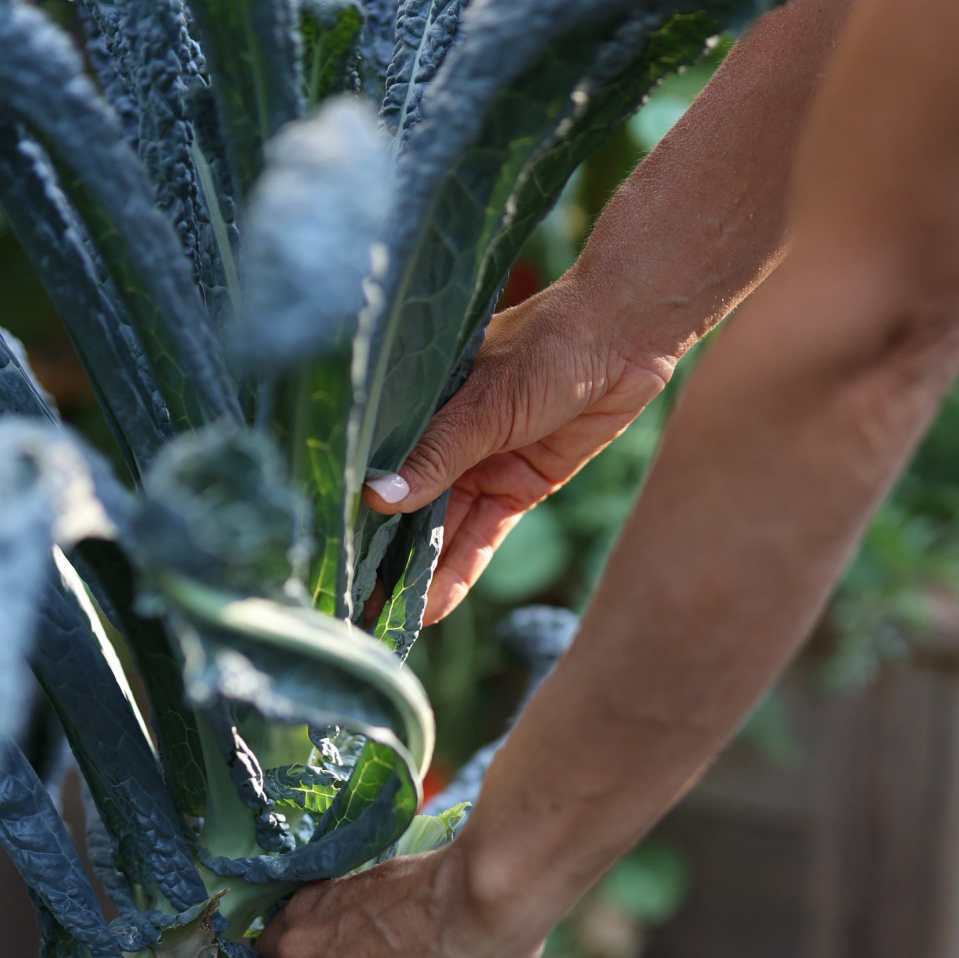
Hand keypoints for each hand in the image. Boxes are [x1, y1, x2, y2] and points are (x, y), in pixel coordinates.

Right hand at [363, 275, 673, 623]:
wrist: (623, 339)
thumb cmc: (548, 349)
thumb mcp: (486, 405)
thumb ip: (435, 456)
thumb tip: (378, 499)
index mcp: (425, 406)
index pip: (383, 469)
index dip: (361, 513)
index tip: (335, 555)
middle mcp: (449, 440)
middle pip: (413, 509)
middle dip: (388, 557)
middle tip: (359, 606)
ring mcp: (484, 466)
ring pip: (446, 531)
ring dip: (424, 574)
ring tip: (394, 619)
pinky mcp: (520, 488)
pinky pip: (484, 537)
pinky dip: (461, 570)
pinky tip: (435, 604)